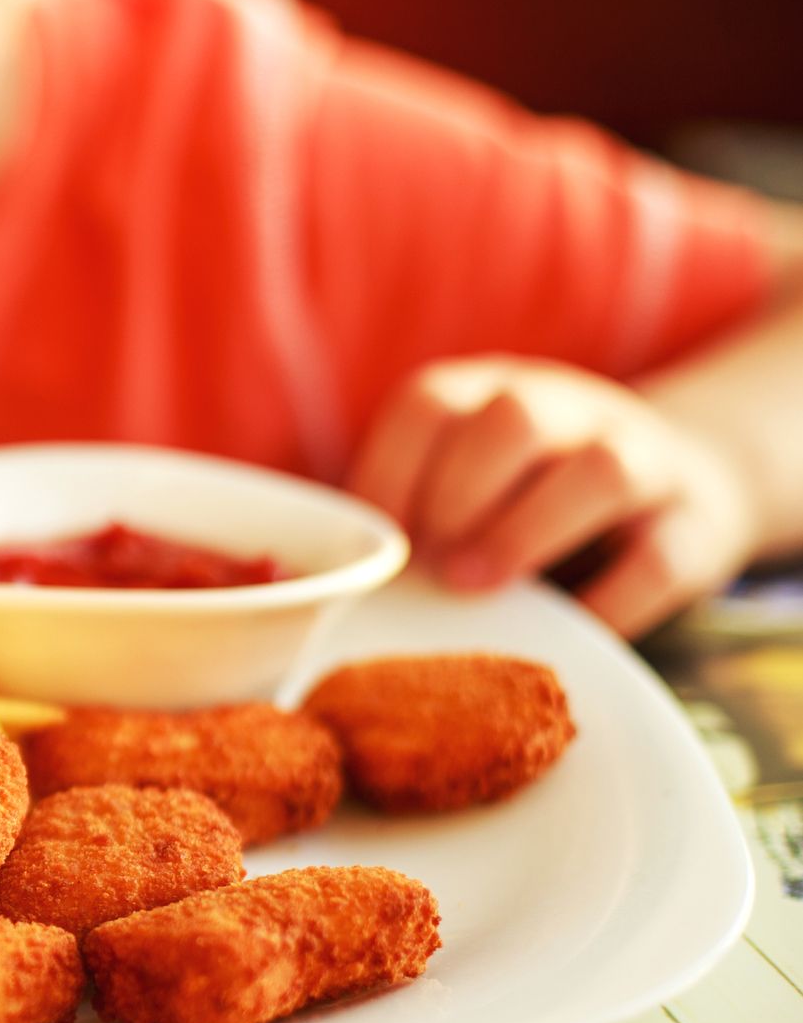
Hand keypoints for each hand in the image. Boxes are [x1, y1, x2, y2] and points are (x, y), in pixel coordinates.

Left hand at [345, 355, 757, 637]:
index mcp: (492, 394)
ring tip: (475, 585)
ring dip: (528, 531)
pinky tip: (566, 627)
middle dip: (459, 494)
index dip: (389, 470)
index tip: (373, 539)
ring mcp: (644, 459)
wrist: (683, 488)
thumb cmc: (529, 498)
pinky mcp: (699, 525)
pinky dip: (611, 600)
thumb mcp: (469, 477)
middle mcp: (570, 410)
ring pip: (600, 471)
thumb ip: (411, 512)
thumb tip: (323, 583)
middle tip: (430, 566)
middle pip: (514, 419)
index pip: (429, 402)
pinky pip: (661, 558)